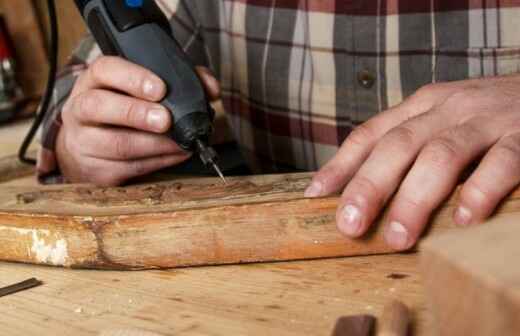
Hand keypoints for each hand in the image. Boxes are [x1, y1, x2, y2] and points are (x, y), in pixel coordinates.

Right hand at [56, 56, 219, 185]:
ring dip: (155, 145)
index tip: (160, 89)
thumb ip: (179, 80)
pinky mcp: (94, 171)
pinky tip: (176, 155)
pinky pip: (127, 169)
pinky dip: (159, 162)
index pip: (105, 70)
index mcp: (94, 81)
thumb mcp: (140, 89)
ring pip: (116, 144)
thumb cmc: (122, 112)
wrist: (86, 148)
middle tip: (166, 120)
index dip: (132, 78)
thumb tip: (211, 88)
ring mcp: (83, 141)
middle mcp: (81, 109)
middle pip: (99, 106)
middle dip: (136, 113)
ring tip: (181, 142)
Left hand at [306, 75, 519, 249]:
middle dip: (369, 186)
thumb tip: (356, 184)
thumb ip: (406, 142)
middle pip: (398, 146)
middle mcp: (448, 109)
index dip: (341, 164)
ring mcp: (486, 121)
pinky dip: (480, 191)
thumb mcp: (440, 117)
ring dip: (415, 199)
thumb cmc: (484, 113)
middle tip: (349, 225)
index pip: (371, 133)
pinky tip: (462, 221)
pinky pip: (501, 163)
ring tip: (397, 237)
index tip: (315, 194)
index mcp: (422, 106)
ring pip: (441, 156)